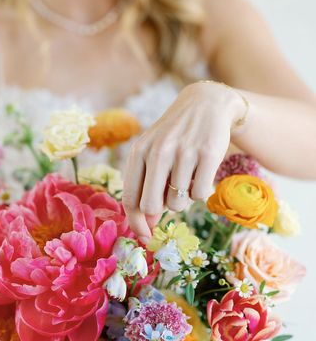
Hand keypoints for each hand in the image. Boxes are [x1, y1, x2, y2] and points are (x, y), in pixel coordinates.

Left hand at [122, 81, 243, 240]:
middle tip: (168, 200)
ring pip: (178, 203)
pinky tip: (200, 173)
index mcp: (139, 152)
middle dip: (160, 211)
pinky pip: (200, 194)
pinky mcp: (209, 154)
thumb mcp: (152, 155)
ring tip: (185, 177)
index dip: (135, 222)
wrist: (205, 104)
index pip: (130, 198)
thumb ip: (145, 186)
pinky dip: (200, 192)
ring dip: (182, 199)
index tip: (144, 236)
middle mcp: (159, 151)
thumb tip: (146, 225)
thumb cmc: (173, 137)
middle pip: (151, 205)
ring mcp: (184, 152)